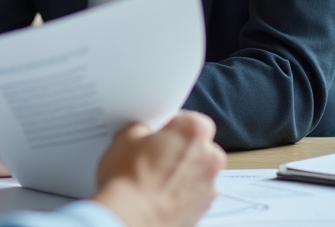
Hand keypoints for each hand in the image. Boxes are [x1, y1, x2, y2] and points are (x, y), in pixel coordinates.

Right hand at [92, 111, 225, 226]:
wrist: (130, 219)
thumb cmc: (129, 179)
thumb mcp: (125, 137)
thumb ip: (142, 129)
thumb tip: (143, 133)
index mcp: (194, 131)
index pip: (189, 119)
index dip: (170, 126)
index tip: (156, 134)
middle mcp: (210, 157)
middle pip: (199, 146)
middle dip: (179, 149)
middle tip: (152, 156)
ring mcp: (209, 186)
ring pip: (197, 172)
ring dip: (182, 173)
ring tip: (152, 180)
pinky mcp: (204, 210)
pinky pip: (193, 194)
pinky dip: (180, 194)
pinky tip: (157, 195)